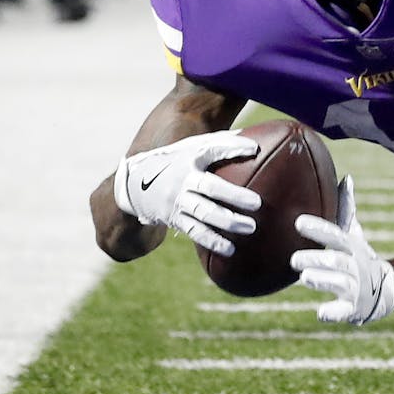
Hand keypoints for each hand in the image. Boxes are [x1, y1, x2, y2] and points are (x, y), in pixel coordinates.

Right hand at [113, 131, 260, 255]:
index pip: (211, 150)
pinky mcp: (174, 219)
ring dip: (227, 222)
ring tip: (250, 228)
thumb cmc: (176, 162)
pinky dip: (212, 241)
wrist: (135, 184)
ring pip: (203, 213)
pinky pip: (194, 231)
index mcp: (188, 160)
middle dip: (234, 196)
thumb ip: (221, 144)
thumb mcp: (192, 148)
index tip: (255, 151)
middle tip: (257, 203)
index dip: (231, 149)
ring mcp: (176, 202)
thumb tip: (254, 146)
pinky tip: (229, 250)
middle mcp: (182, 181)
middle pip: (210, 188)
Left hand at [292, 176, 393, 325]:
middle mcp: (355, 266)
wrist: (386, 289)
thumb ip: (347, 209)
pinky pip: (343, 312)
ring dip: (322, 280)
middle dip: (316, 259)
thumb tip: (346, 178)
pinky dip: (333, 312)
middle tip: (293, 259)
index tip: (298, 222)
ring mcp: (356, 289)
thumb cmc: (360, 257)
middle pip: (336, 260)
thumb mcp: (354, 235)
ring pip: (339, 283)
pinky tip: (321, 313)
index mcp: (352, 247)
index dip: (318, 229)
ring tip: (304, 277)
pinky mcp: (353, 310)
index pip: (335, 234)